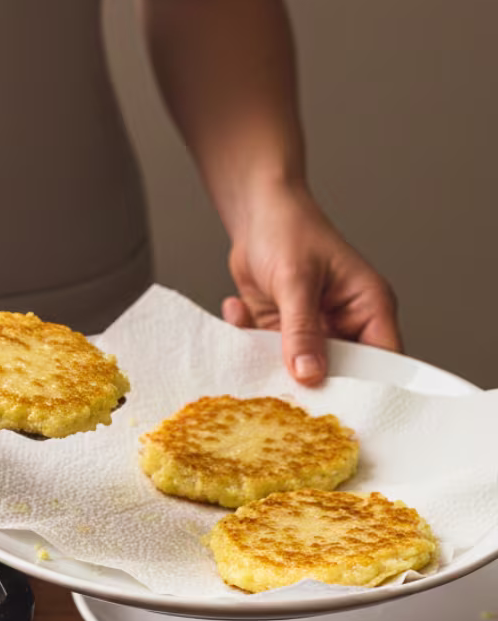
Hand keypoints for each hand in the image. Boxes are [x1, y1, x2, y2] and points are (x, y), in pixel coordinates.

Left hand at [221, 185, 400, 384]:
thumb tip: (310, 375)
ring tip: (250, 338)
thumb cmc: (288, 230)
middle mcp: (345, 324)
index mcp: (369, 307)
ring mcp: (312, 330)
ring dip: (268, 358)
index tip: (334, 407)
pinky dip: (249, 338)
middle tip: (278, 388)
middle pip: (337, 373)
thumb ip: (302, 330)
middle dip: (305, 379)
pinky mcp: (282, 331)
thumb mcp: (296, 281)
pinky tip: (238, 308)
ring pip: (296, 367)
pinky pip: (267, 352)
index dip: (364, 387)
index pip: (382, 360)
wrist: (254, 213)